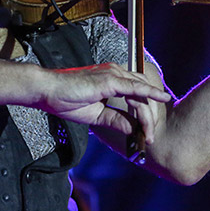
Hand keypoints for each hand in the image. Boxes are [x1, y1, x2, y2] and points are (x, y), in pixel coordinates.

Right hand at [36, 62, 169, 141]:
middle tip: (150, 137)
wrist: (48, 91)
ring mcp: (114, 74)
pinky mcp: (110, 80)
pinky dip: (150, 93)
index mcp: (113, 80)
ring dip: (148, 115)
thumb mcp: (96, 115)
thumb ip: (115, 120)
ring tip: (149, 134)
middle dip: (150, 117)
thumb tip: (133, 129)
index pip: (138, 94)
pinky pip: (135, 87)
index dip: (145, 114)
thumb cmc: (66, 100)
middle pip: (143, 94)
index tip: (147, 132)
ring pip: (141, 94)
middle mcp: (116, 73)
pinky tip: (161, 98)